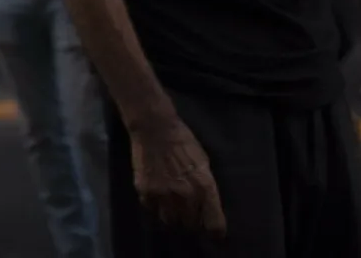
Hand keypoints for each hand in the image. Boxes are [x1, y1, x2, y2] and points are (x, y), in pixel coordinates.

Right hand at [130, 119, 226, 237]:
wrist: (154, 127)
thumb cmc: (183, 142)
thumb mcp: (203, 163)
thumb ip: (206, 187)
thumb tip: (208, 206)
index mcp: (205, 187)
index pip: (214, 224)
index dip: (215, 231)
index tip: (213, 233)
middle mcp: (186, 195)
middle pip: (191, 225)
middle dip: (192, 221)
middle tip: (189, 212)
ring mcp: (164, 195)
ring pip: (170, 222)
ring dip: (173, 216)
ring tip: (172, 205)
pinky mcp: (145, 192)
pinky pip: (152, 210)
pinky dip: (155, 206)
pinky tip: (157, 194)